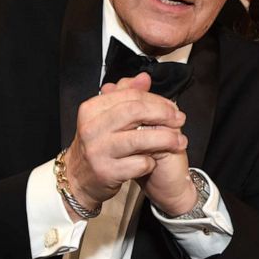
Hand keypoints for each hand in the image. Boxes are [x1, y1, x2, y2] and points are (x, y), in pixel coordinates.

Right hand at [64, 73, 187, 217]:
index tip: (172, 107)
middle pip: (136, 112)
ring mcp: (98, 151)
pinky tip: (153, 161)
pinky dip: (151, 162)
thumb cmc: (97, 146)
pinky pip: (139, 163)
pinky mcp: (106, 172)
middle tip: (179, 119)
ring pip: (141, 139)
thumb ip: (125, 95)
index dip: (157, 100)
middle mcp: (92, 128)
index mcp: (91, 109)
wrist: (78, 180)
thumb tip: (144, 78)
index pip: (131, 96)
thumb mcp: (105, 117)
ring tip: (179, 140)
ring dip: (166, 139)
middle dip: (164, 114)